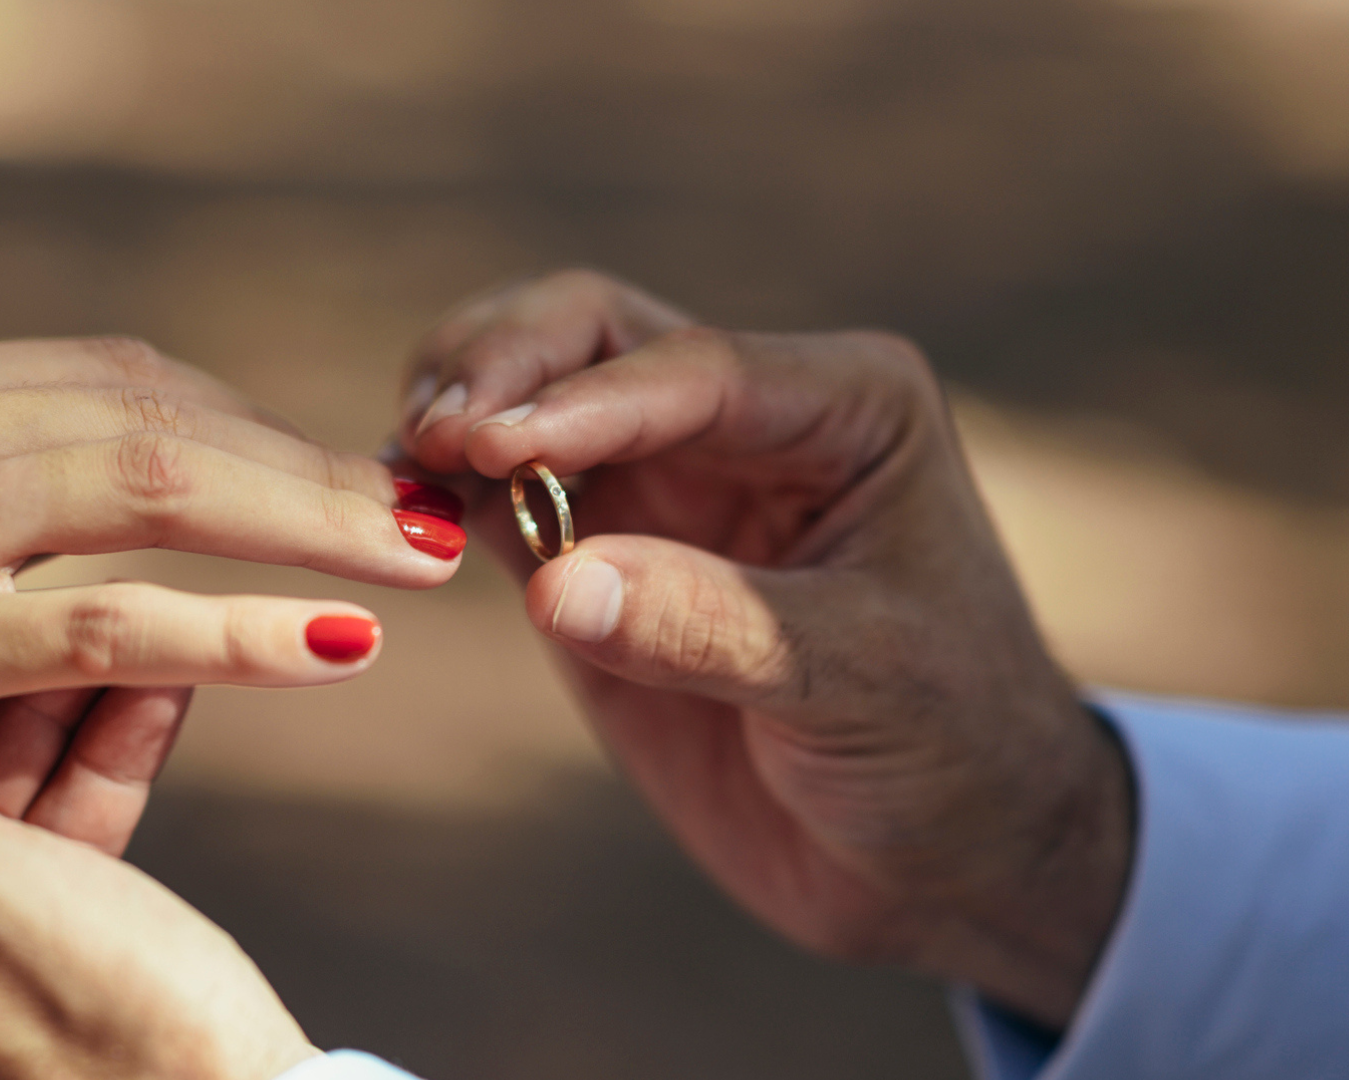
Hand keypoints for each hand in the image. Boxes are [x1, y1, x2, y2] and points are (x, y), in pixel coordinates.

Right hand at [0, 336, 463, 1070]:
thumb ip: (1, 484)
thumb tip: (174, 467)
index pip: (122, 375)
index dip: (257, 424)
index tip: (353, 471)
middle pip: (158, 414)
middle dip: (310, 467)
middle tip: (431, 510)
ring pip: (150, 489)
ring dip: (307, 524)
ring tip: (420, 558)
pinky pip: (108, 620)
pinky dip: (238, 627)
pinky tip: (335, 645)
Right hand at [400, 271, 1131, 1026]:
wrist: (947, 857)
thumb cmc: (951, 751)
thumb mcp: (859, 683)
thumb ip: (709, 628)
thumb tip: (557, 585)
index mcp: (844, 407)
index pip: (691, 369)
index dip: (582, 401)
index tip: (488, 444)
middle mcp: (745, 419)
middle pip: (592, 333)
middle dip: (503, 366)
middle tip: (435, 434)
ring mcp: (665, 483)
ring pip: (532, 394)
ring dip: (458, 412)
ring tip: (402, 466)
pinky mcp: (599, 557)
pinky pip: (502, 498)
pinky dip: (443, 495)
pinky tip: (397, 514)